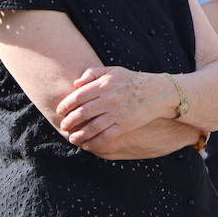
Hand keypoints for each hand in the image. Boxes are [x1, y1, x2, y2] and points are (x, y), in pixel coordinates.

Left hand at [55, 66, 172, 147]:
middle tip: (64, 127)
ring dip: (79, 135)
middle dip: (69, 122)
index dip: (65, 106)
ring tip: (72, 138)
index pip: (77, 97)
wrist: (158, 92)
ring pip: (92, 127)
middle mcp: (109, 99)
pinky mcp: (125, 125)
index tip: (60, 112)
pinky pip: (106, 137)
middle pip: (82, 113)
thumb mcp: (113, 71)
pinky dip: (94, 143)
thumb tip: (75, 85)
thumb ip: (92, 74)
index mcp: (104, 85)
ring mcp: (117, 113)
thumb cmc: (132, 80)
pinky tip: (88, 145)